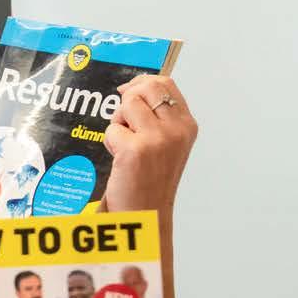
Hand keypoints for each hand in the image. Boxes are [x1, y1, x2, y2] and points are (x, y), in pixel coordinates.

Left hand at [104, 74, 196, 214]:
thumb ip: (158, 116)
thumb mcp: (167, 143)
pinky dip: (110, 142)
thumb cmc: (152, 180)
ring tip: (125, 145)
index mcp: (187, 125)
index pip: (165, 84)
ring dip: (119, 122)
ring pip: (127, 105)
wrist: (147, 214)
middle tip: (125, 123)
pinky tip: (120, 160)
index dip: (142, 83)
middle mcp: (176, 130)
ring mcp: (157, 139)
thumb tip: (133, 88)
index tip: (128, 92)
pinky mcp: (135, 149)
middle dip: (128, 100)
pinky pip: (112, 129)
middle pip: (145, 88)